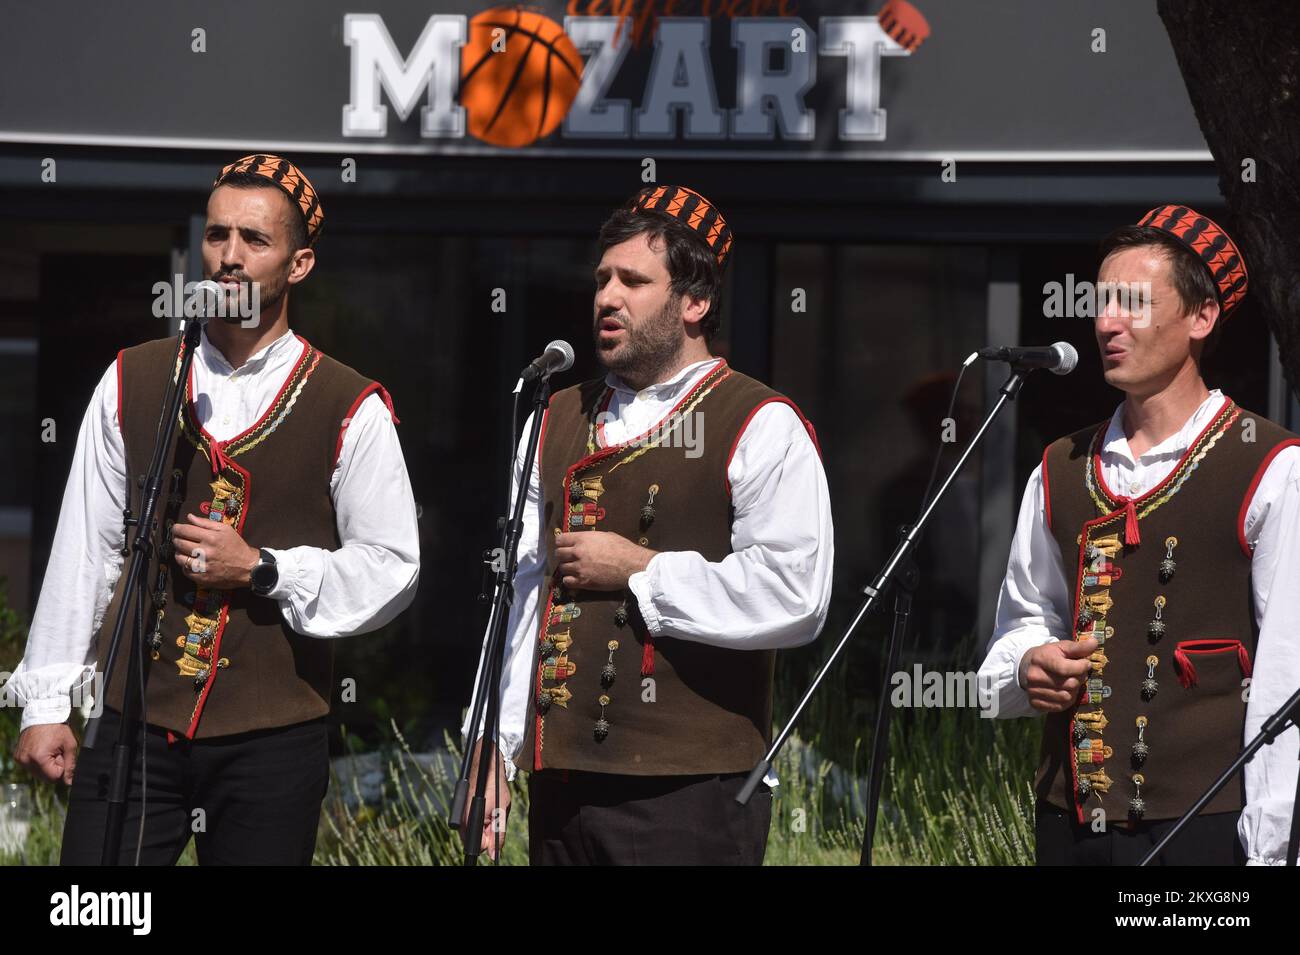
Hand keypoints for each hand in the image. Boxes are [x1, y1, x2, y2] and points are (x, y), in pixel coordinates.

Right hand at [15, 723, 78, 784]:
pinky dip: (38, 762)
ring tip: (49, 750)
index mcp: (39, 758)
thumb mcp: (70, 745)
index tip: (62, 756)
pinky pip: (31, 767)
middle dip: (53, 767)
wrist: (42, 715)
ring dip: (46, 765)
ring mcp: (20, 759)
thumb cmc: (57, 728)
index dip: (62, 768)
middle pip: (45, 777)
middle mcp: (26, 761)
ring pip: (38, 773)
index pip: (54, 777)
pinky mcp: (17, 757)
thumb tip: (69, 782)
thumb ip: (70, 765)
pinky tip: (42, 750)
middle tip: (56, 752)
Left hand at [171, 512, 258, 589]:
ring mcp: (202, 566)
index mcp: (211, 538)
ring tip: (184, 550)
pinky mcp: (202, 578)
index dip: (177, 528)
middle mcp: (205, 552)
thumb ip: (206, 522)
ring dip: (179, 552)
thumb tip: (190, 517)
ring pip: (179, 558)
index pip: (185, 530)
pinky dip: (185, 565)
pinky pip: (185, 570)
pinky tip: (191, 562)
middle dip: (176, 539)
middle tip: (179, 538)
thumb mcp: (225, 530)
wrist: (248, 567)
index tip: (176, 528)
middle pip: (180, 543)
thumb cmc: (236, 546)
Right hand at [463, 738, 510, 859]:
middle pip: (474, 840)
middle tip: (494, 817)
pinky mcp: (460, 811)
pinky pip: (470, 824)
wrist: (486, 766)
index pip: (478, 846)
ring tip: (491, 809)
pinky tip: (485, 807)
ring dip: (483, 826)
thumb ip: (498, 833)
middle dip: (486, 834)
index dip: (489, 842)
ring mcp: (459, 816)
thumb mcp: (502, 810)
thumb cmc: (494, 786)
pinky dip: (479, 820)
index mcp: (471, 821)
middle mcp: (461, 820)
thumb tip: (494, 854)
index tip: (495, 829)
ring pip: (473, 832)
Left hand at [554, 531, 655, 590]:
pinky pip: (567, 581)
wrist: (631, 565)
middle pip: (558, 554)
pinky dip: (569, 580)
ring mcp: (579, 568)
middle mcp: (578, 552)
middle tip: (568, 557)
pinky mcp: (583, 582)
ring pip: (562, 568)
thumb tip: (586, 540)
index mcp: (583, 539)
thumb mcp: (606, 536)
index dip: (561, 542)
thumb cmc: (623, 548)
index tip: (564, 544)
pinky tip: (575, 578)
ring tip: (574, 568)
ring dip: (567, 567)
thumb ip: (591, 538)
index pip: (560, 539)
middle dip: (562, 555)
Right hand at [1023, 638, 1097, 712]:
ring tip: (1071, 682)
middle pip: (1070, 684)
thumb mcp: (1061, 647)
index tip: (1086, 663)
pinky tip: (1065, 691)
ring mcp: (1034, 691)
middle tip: (1078, 673)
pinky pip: (1060, 707)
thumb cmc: (1048, 656)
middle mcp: (1035, 676)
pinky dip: (1067, 701)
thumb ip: (1079, 646)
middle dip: (1079, 678)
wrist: (1026, 667)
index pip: (1066, 668)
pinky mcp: (1035, 703)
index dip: (1082, 667)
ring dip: (1074, 691)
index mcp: (1041, 659)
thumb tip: (1095, 642)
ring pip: (1067, 697)